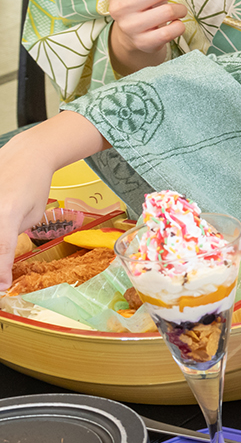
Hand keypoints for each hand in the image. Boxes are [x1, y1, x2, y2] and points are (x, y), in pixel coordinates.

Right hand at [0, 131, 73, 287]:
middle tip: (0, 278)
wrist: (25, 156)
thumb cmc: (34, 185)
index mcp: (8, 215)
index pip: (2, 250)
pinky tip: (1, 237)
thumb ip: (12, 234)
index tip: (2, 287)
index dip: (0, 271)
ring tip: (4, 252)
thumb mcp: (33, 215)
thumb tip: (0, 252)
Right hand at [105, 0, 198, 72]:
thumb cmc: (142, 2)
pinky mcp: (143, 42)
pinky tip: (174, 23)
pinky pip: (174, 30)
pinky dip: (180, 25)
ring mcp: (129, 26)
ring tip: (176, 10)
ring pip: (169, 11)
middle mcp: (119, 7)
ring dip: (181, 9)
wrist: (133, 36)